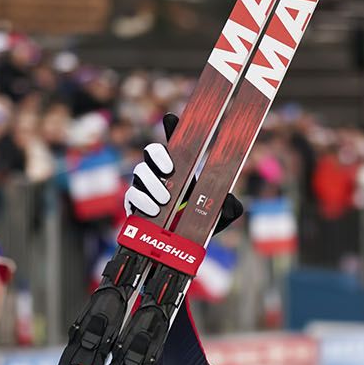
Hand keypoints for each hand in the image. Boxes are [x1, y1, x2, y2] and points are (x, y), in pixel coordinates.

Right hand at [124, 113, 244, 230]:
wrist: (178, 246)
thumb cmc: (198, 224)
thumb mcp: (219, 216)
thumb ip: (229, 208)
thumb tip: (232, 202)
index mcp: (180, 169)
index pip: (176, 145)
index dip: (172, 128)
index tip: (171, 118)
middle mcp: (159, 173)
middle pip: (151, 151)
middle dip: (158, 156)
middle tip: (170, 169)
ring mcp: (144, 186)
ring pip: (140, 171)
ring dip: (152, 183)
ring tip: (165, 198)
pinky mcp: (134, 203)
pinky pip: (132, 194)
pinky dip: (142, 200)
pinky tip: (155, 210)